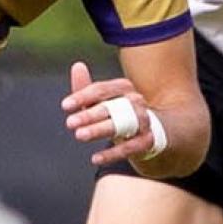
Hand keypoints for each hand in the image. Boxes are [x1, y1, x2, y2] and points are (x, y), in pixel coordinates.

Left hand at [60, 60, 203, 176]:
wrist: (157, 133)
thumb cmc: (123, 114)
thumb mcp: (104, 102)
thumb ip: (87, 89)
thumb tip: (77, 66)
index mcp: (124, 88)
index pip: (102, 89)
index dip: (83, 96)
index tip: (65, 106)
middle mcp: (136, 102)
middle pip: (110, 107)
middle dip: (89, 115)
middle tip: (69, 123)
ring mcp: (144, 121)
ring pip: (120, 124)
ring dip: (99, 130)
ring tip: (79, 135)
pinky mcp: (148, 140)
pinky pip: (130, 147)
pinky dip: (112, 153)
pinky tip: (95, 158)